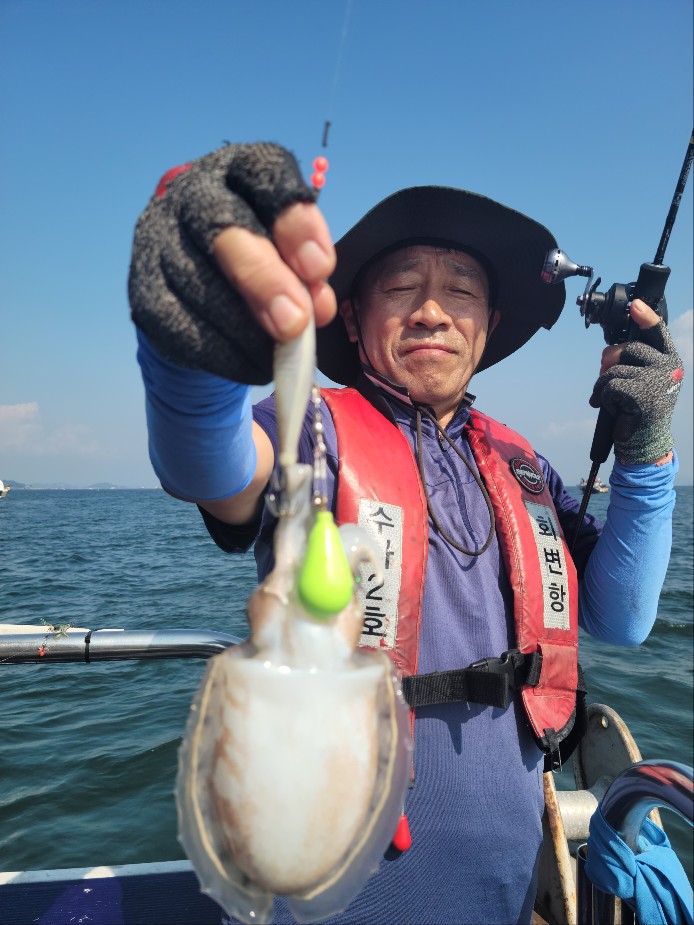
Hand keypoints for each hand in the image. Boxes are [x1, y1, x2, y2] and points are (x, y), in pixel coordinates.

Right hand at [128, 143, 335, 384]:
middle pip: (223, 226)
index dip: (296, 222)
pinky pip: (182, 327)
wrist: (203, 292)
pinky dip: (226, 354)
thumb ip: (308, 275)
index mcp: (239, 172)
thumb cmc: (262, 263)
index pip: (266, 174)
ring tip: (281, 353)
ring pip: (200, 285)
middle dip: (265, 279)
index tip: (319, 270)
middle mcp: (192, 194)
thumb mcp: (293, 259)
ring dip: (248, 330)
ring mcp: (158, 239)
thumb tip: (316, 309)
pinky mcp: (143, 289)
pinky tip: (252, 365)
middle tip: (296, 323)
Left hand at [589, 300, 683, 463]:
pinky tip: (614, 409)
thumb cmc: (638, 409)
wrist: (644, 441)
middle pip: (628, 348)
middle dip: (609, 362)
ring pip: (614, 369)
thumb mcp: (640, 381)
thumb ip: (631, 363)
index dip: (646, 317)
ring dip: (603, 386)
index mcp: (669, 360)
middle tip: (605, 377)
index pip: (658, 333)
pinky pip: (610, 386)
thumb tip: (607, 354)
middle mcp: (668, 367)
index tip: (636, 305)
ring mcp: (656, 380)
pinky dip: (604, 398)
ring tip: (611, 400)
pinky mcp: (641, 394)